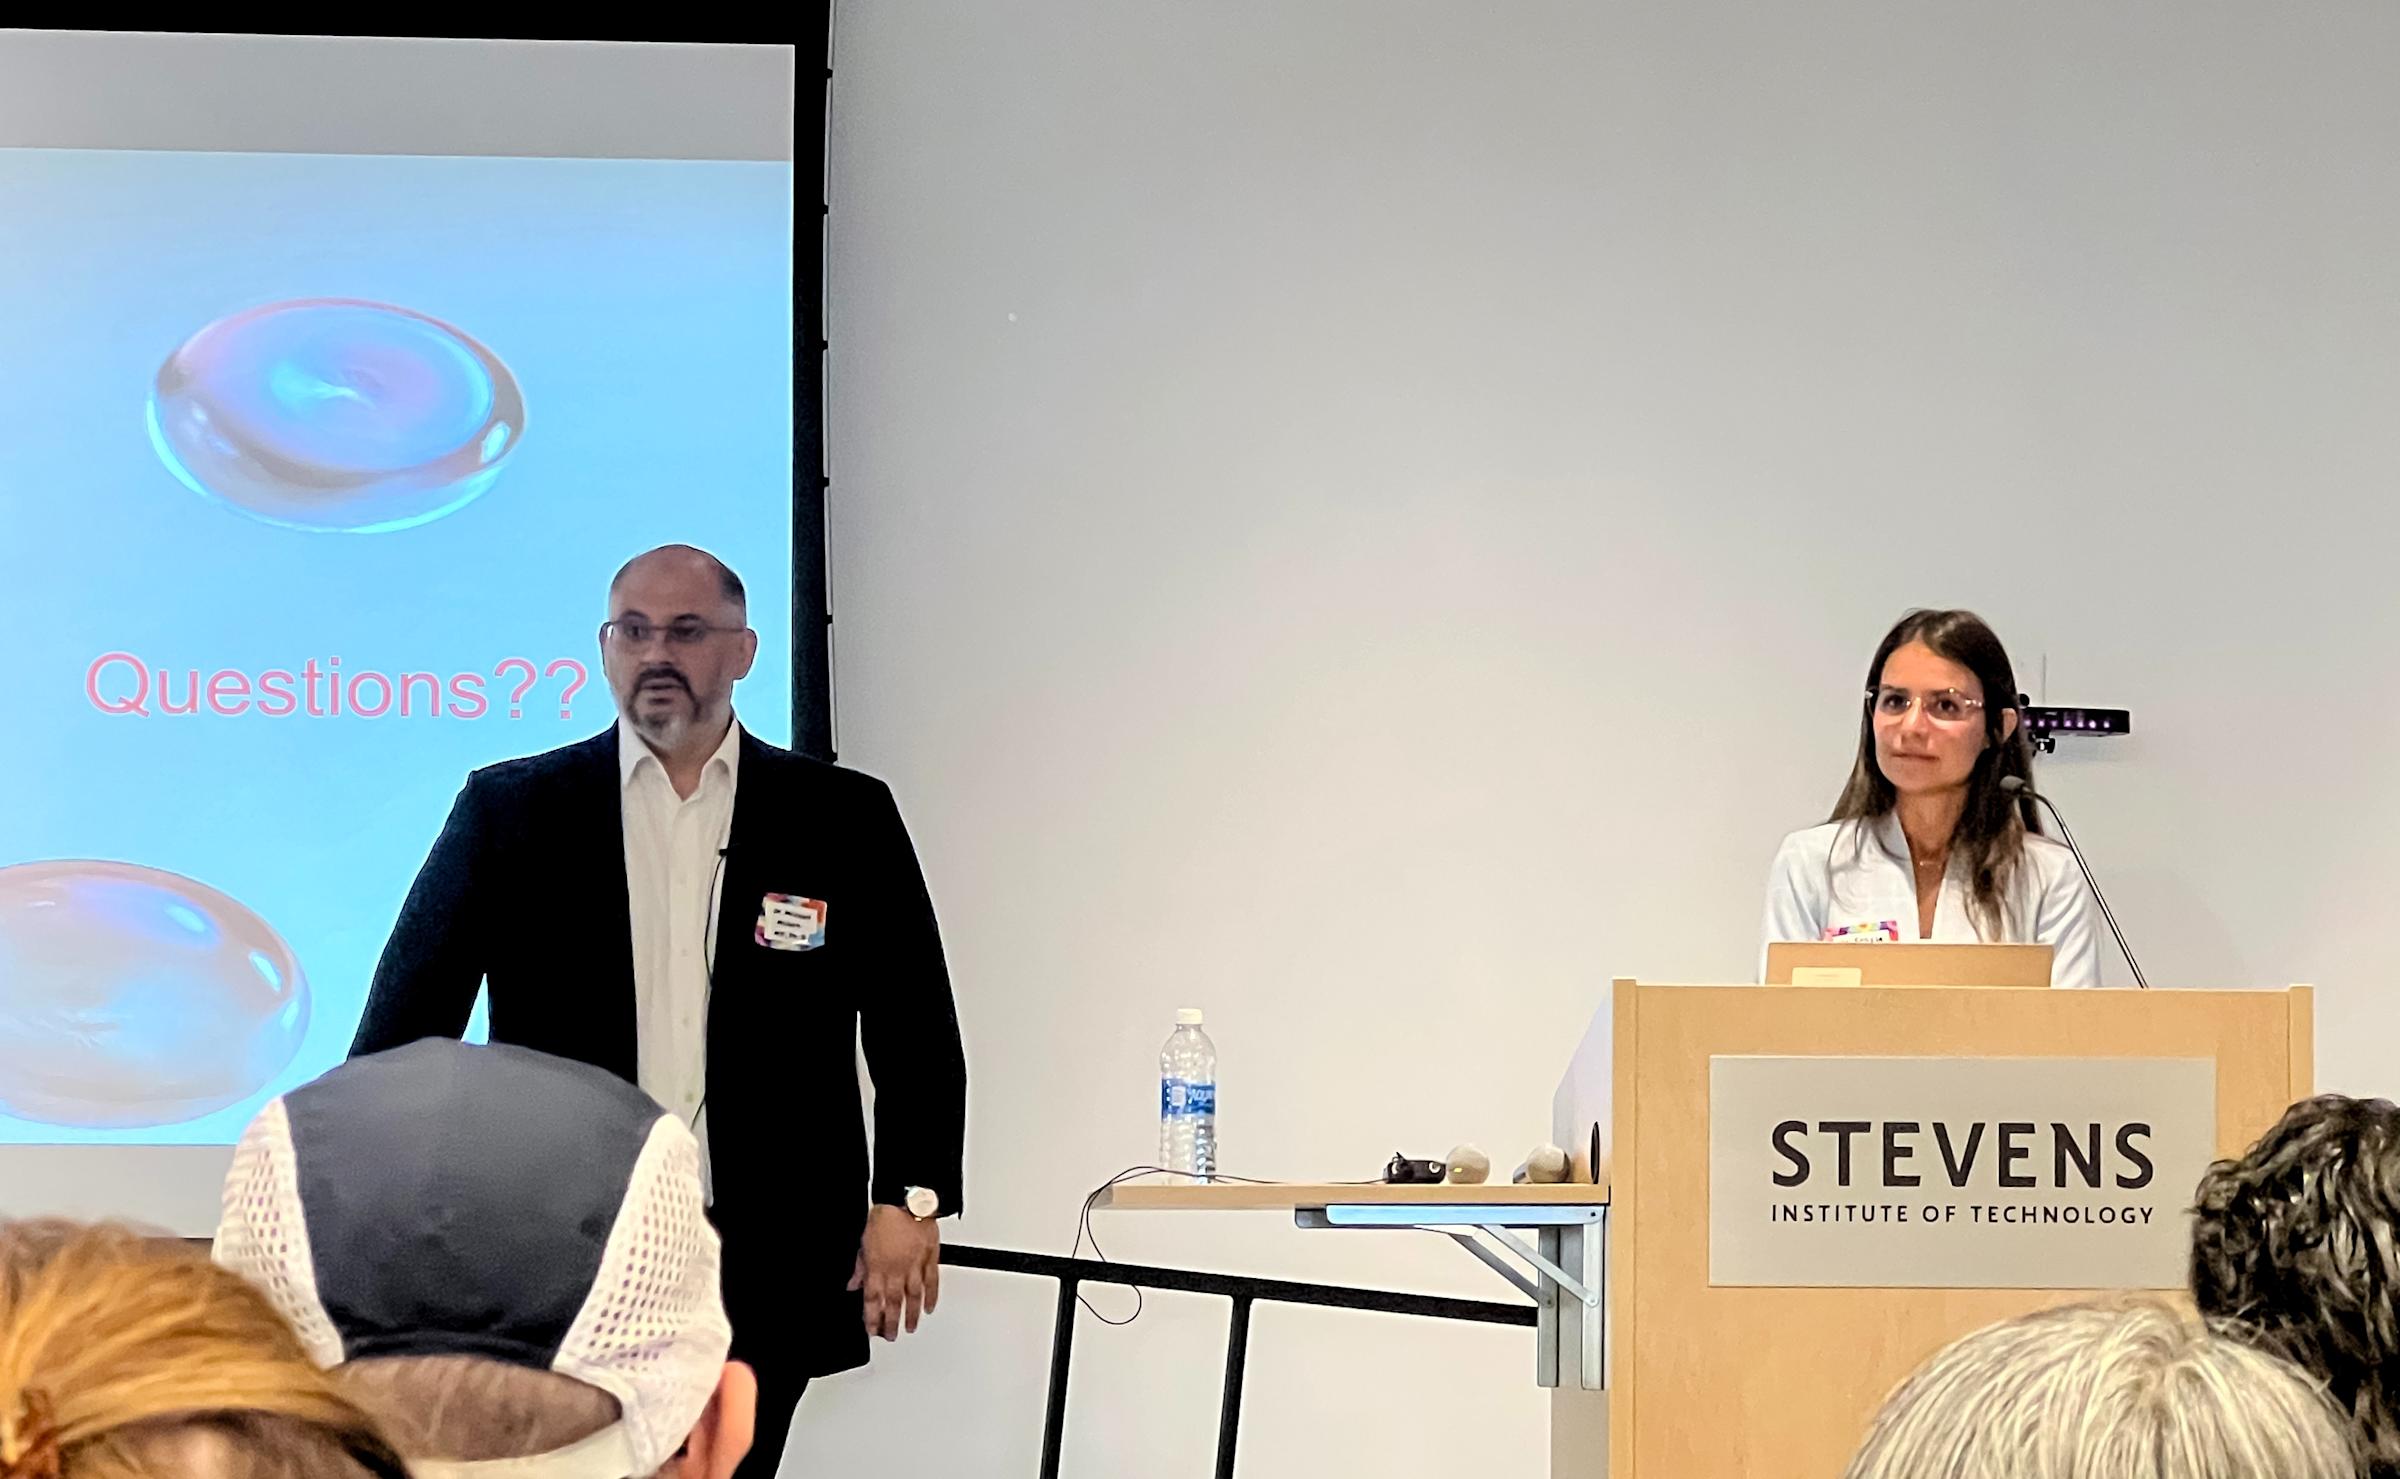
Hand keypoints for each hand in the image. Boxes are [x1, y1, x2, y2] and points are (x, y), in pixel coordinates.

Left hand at [848, 1204, 940, 1340]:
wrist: (907, 1200)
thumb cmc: (884, 1216)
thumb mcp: (863, 1242)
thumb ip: (859, 1267)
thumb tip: (853, 1284)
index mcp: (877, 1267)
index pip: (873, 1299)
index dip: (871, 1318)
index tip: (872, 1329)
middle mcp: (896, 1270)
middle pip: (893, 1303)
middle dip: (891, 1323)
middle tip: (890, 1336)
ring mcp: (915, 1266)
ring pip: (913, 1297)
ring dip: (910, 1315)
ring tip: (909, 1328)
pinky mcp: (930, 1258)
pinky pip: (932, 1282)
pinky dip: (931, 1296)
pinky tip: (929, 1307)